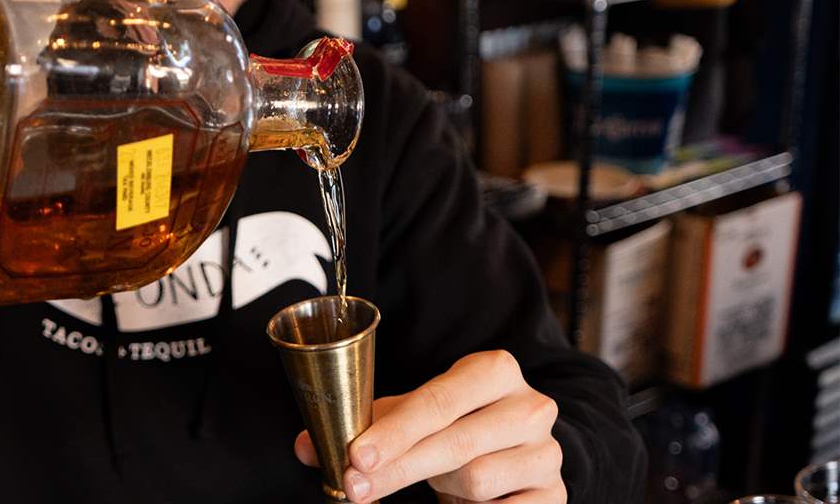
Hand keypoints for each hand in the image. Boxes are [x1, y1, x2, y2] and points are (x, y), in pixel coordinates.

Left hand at [295, 350, 564, 502]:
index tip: (354, 456)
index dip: (393, 430)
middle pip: (453, 444)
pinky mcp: (554, 495)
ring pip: (476, 480)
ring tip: (433, 484)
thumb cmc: (459, 425)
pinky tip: (456, 503)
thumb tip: (305, 447)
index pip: (438, 400)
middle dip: (398, 467)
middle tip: (356, 487)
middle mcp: (530, 406)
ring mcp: (546, 453)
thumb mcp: (421, 413)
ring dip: (439, 487)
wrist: (517, 449)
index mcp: (495, 369)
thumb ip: (370, 423)